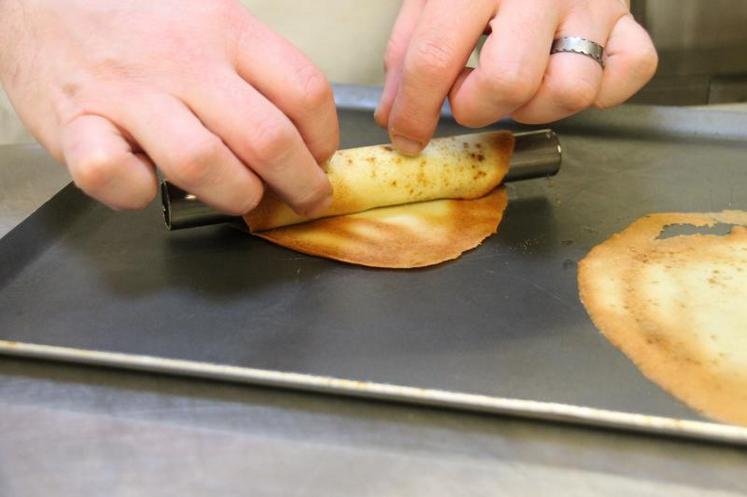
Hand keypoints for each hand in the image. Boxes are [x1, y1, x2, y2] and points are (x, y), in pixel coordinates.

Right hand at [0, 0, 337, 214]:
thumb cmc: (137, 20)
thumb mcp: (208, 19)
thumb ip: (252, 70)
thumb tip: (303, 135)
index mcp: (225, 28)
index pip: (304, 92)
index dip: (324, 140)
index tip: (320, 159)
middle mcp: (182, 60)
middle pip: (266, 139)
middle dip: (300, 186)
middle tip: (304, 200)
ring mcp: (127, 93)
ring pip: (204, 165)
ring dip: (235, 196)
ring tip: (239, 197)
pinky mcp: (76, 124)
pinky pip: (113, 176)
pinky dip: (137, 193)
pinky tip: (148, 184)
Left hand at [375, 0, 656, 154]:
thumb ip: (408, 52)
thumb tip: (395, 116)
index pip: (435, 59)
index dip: (414, 112)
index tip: (408, 137)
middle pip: (509, 82)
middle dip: (479, 106)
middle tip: (471, 93)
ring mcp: (589, 3)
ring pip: (571, 90)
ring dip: (537, 106)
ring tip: (521, 83)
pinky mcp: (627, 18)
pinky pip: (630, 72)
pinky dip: (602, 90)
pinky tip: (566, 72)